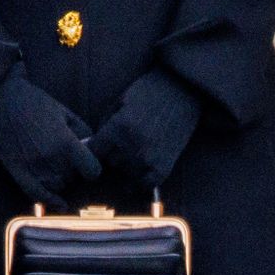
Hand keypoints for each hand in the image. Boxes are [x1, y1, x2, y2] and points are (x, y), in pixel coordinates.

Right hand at [0, 79, 102, 205]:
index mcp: (66, 143)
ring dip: (61, 179)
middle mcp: (51, 158)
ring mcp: (33, 166)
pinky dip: (48, 201)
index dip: (93, 168)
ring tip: (55, 164)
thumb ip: (83, 132)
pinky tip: (60, 204)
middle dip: (74, 170)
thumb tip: (92, 148)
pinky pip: (35, 193)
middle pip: (74, 178)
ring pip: (58, 186)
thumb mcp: (65, 112)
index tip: (90, 164)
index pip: (92, 171)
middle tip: (65, 156)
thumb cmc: (34, 102)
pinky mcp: (16, 170)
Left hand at [92, 74, 204, 194]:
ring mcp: (149, 157)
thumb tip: (92, 144)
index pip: (93, 151)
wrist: (183, 91)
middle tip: (122, 144)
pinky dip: (142, 181)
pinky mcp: (165, 165)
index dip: (94, 149)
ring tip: (136, 152)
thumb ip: (105, 124)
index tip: (98, 147)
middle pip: (110, 162)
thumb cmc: (149, 92)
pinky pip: (147, 183)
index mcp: (117, 128)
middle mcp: (131, 145)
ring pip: (127, 172)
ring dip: (128, 165)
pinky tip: (141, 173)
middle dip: (113, 154)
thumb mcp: (120, 102)